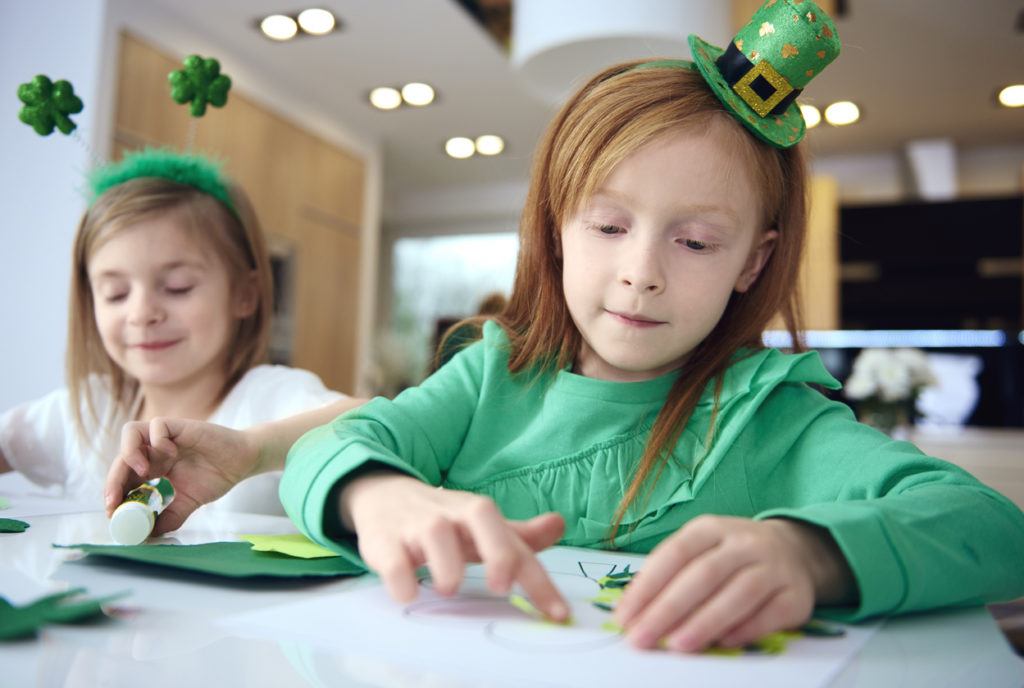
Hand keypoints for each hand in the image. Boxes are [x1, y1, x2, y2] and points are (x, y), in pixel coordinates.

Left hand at [104, 418, 258, 533]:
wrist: (243, 461)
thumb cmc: (216, 477)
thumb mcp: (188, 504)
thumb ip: (169, 518)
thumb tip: (148, 535)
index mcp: (153, 468)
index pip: (123, 477)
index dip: (114, 492)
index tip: (113, 512)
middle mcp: (155, 451)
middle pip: (121, 459)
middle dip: (113, 481)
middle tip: (115, 502)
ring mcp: (166, 437)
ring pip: (130, 432)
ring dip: (129, 453)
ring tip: (142, 472)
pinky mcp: (180, 426)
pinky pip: (157, 425)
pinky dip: (159, 441)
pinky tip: (171, 455)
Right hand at [342, 472, 569, 620]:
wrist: (384, 495)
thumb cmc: (444, 520)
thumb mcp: (482, 528)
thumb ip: (520, 536)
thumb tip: (559, 524)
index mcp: (480, 513)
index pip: (516, 543)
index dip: (538, 579)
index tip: (558, 613)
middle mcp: (452, 513)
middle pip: (480, 517)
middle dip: (496, 551)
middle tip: (501, 587)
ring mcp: (417, 524)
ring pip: (435, 533)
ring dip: (446, 564)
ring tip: (450, 589)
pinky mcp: (384, 539)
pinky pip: (393, 557)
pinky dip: (400, 576)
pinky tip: (408, 593)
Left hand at [613, 515, 853, 652]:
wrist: (794, 550)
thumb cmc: (731, 556)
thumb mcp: (700, 551)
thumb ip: (670, 577)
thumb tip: (634, 613)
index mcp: (711, 528)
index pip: (675, 554)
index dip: (648, 586)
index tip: (625, 616)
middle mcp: (744, 542)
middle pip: (703, 575)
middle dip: (668, 609)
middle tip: (643, 638)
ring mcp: (774, 567)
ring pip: (738, 593)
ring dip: (705, 622)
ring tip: (677, 645)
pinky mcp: (797, 594)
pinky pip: (771, 613)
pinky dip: (746, 629)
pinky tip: (724, 643)